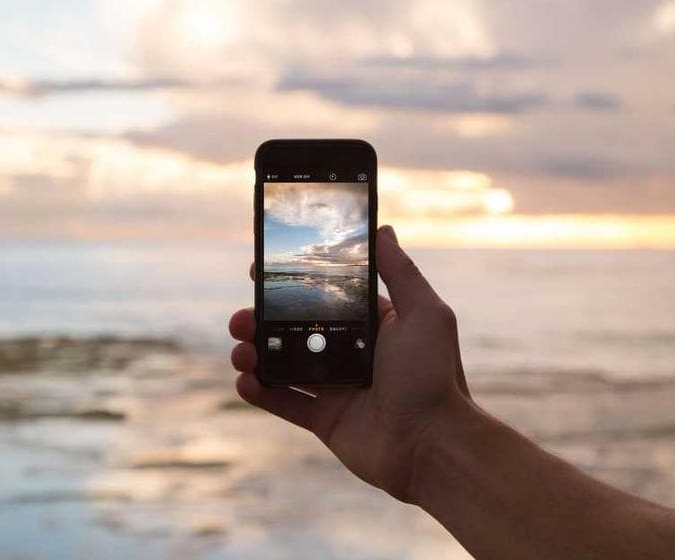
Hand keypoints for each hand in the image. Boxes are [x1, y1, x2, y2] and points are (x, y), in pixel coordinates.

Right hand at [228, 225, 471, 501]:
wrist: (433, 445)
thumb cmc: (434, 375)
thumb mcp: (424, 313)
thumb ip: (400, 271)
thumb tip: (382, 229)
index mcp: (373, 325)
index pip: (324, 297)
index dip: (292, 285)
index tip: (261, 271)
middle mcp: (352, 353)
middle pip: (296, 330)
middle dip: (263, 320)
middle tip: (241, 317)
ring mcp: (337, 387)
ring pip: (284, 364)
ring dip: (255, 355)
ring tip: (240, 350)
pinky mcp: (326, 420)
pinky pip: (285, 403)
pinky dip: (261, 392)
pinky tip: (244, 381)